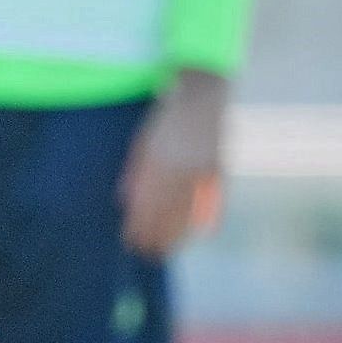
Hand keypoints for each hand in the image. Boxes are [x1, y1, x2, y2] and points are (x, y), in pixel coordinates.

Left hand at [121, 68, 229, 257]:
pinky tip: (203, 230)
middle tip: (148, 253)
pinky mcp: (217, 166)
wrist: (201, 90)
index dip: (138, 224)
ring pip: (188, 209)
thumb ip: (136, 171)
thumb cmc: (167, 116)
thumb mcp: (144, 141)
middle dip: (155, 234)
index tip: (130, 240)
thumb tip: (124, 200)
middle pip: (164, 211)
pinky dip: (209, 216)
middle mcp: (179, 167)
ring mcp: (201, 168)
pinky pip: (213, 198)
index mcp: (157, 159)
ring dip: (178, 232)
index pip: (145, 202)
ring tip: (170, 248)